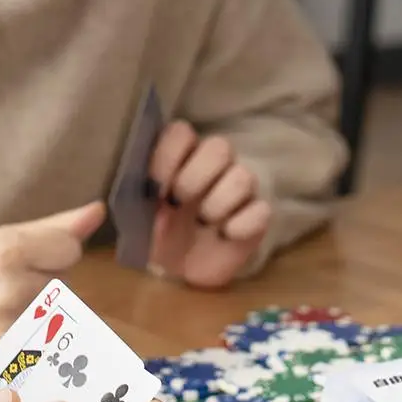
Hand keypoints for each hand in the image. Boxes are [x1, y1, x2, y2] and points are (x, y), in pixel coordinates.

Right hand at [0, 202, 105, 334]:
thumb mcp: (3, 238)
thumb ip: (57, 227)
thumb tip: (99, 209)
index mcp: (9, 251)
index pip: (70, 250)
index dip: (52, 254)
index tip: (22, 260)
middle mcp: (11, 289)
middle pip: (66, 284)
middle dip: (46, 284)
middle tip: (7, 287)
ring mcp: (10, 327)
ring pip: (60, 314)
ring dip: (44, 314)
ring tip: (5, 308)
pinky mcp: (6, 357)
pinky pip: (46, 342)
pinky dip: (35, 339)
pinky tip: (7, 331)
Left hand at [145, 122, 271, 286]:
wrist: (184, 269)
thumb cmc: (160, 234)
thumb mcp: (140, 226)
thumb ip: (142, 213)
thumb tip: (161, 211)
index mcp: (181, 157)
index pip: (181, 133)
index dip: (168, 155)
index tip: (154, 187)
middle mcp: (214, 166)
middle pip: (220, 147)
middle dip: (195, 177)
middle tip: (177, 204)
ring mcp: (240, 189)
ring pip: (243, 177)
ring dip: (217, 203)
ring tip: (202, 222)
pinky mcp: (258, 216)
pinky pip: (262, 210)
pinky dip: (242, 225)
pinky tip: (225, 235)